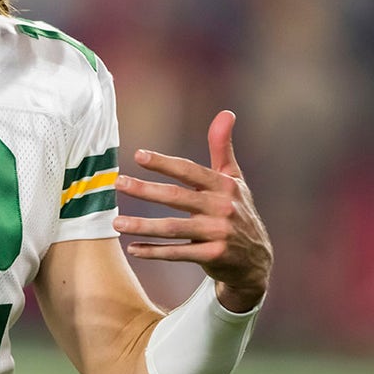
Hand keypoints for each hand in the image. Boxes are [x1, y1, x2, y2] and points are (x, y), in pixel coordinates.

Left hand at [113, 110, 272, 312]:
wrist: (256, 261)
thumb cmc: (238, 212)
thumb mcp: (234, 180)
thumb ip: (222, 148)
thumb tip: (226, 112)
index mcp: (224, 186)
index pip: (189, 170)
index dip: (164, 163)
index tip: (138, 155)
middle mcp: (222, 208)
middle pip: (176, 197)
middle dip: (145, 190)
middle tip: (118, 183)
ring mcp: (219, 233)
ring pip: (173, 228)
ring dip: (143, 226)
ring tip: (117, 222)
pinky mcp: (214, 257)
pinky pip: (179, 253)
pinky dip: (155, 251)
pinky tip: (133, 248)